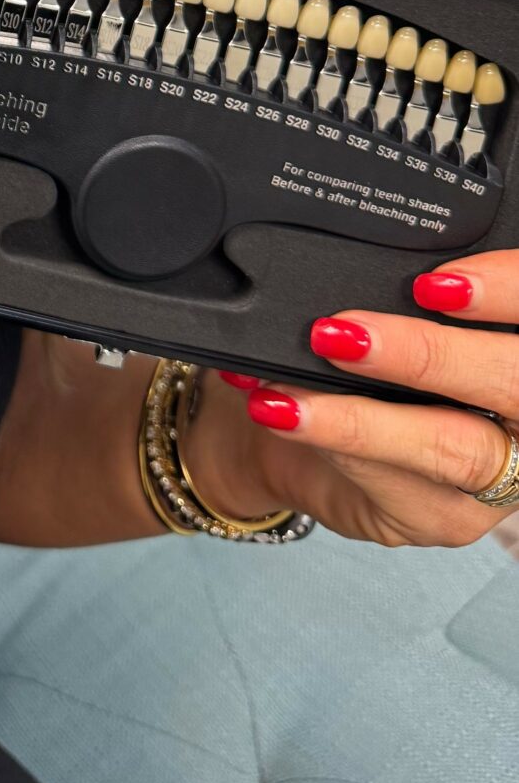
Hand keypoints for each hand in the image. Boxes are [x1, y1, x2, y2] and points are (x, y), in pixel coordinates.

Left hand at [192, 252, 518, 546]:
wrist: (305, 436)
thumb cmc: (360, 362)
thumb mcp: (383, 312)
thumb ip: (395, 294)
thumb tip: (344, 265)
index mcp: (516, 344)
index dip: (505, 289)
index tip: (435, 282)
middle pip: (513, 384)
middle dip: (429, 353)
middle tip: (344, 334)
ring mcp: (496, 475)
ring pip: (455, 448)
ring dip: (366, 417)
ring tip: (290, 391)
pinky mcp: (447, 517)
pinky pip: (400, 485)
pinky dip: (337, 445)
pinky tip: (287, 418)